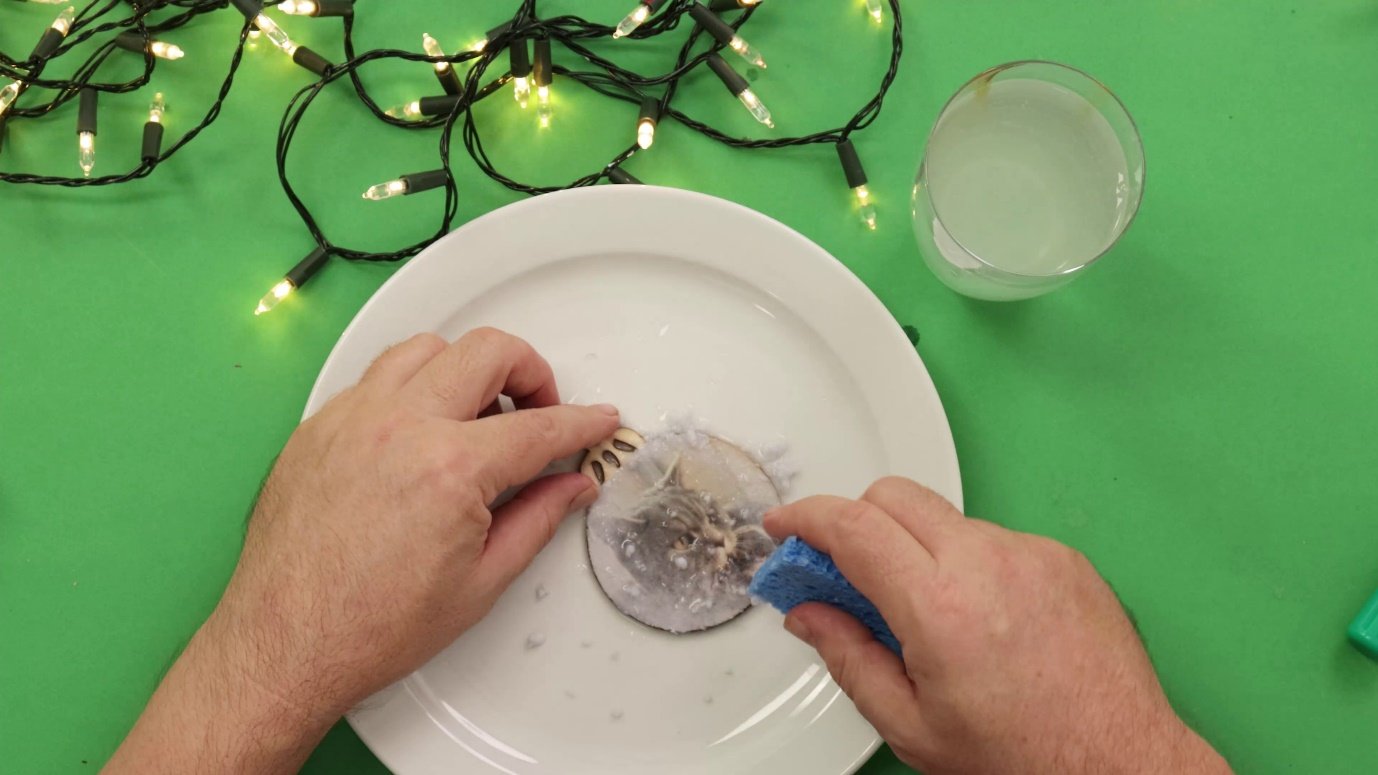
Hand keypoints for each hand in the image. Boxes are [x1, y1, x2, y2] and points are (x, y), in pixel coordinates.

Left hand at [105, 328, 618, 773]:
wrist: (287, 644)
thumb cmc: (372, 626)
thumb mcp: (481, 582)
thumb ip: (537, 519)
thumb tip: (570, 487)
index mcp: (450, 468)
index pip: (540, 426)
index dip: (583, 422)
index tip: (598, 420)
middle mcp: (400, 427)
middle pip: (488, 352)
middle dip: (532, 372)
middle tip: (541, 409)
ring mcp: (352, 419)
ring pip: (427, 348)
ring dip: (467, 367)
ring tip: (480, 411)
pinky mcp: (318, 427)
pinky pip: (376, 376)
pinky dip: (413, 386)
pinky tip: (423, 427)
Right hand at [764, 477, 1230, 774]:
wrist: (1119, 762)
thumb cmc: (1026, 756)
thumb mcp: (911, 725)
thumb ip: (848, 658)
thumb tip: (810, 616)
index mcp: (940, 607)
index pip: (853, 527)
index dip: (806, 517)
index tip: (785, 526)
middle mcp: (988, 564)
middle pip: (893, 496)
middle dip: (854, 519)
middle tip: (841, 567)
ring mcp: (1032, 554)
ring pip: (945, 516)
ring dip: (915, 545)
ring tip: (924, 610)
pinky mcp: (1063, 557)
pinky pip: (994, 537)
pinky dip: (968, 561)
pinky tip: (978, 614)